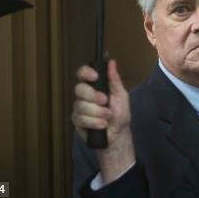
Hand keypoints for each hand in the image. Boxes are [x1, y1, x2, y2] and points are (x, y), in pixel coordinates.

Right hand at [72, 59, 134, 183]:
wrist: (118, 135)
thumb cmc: (120, 114)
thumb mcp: (121, 95)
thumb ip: (115, 80)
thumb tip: (111, 62)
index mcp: (95, 86)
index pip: (83, 73)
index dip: (86, 72)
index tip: (95, 76)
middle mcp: (84, 96)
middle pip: (79, 89)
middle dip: (93, 96)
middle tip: (105, 101)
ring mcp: (79, 108)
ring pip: (81, 105)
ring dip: (98, 112)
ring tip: (107, 116)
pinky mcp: (77, 121)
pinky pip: (81, 119)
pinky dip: (94, 122)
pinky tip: (102, 125)